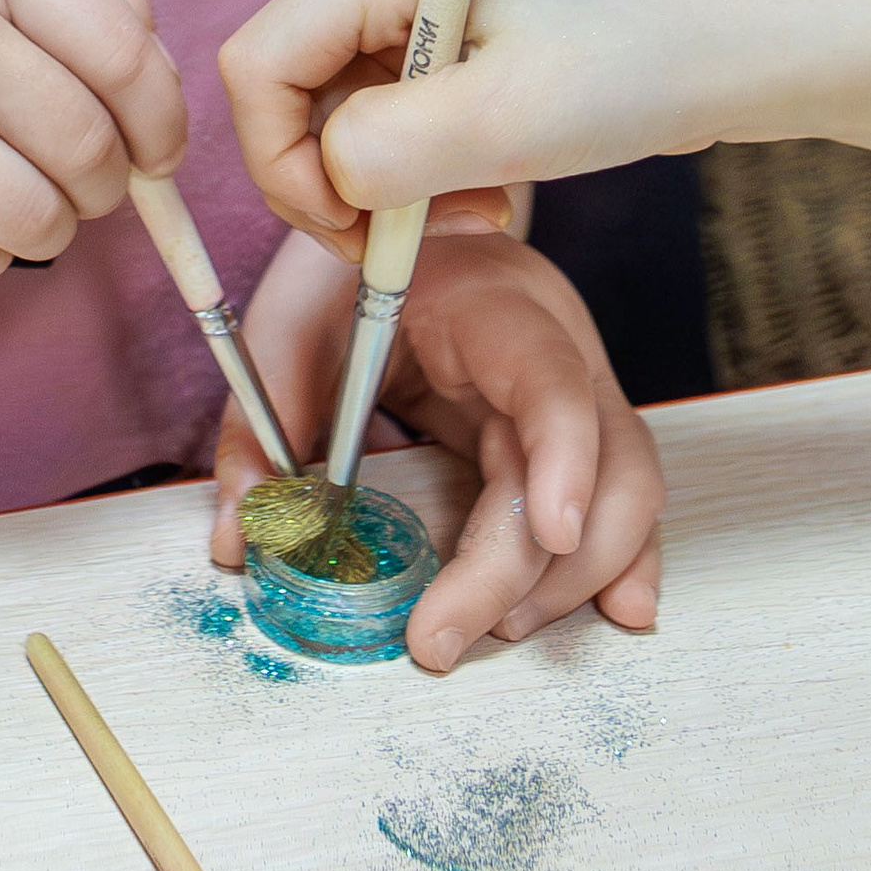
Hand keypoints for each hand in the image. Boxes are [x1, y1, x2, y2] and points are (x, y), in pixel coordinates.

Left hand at [210, 227, 661, 671]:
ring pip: (627, 489)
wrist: (388, 233)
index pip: (551, 378)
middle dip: (533, 567)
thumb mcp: (284, 333)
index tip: (548, 534)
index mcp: (490, 303)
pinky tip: (615, 609)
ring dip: (571, 577)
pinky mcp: (579, 425)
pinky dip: (614, 557)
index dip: (563, 458)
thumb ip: (258, 433)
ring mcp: (581, 383)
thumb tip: (242, 541)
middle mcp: (559, 342)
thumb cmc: (342, 274)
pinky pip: (620, 494)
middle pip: (598, 461)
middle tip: (443, 636)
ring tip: (492, 629)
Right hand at [221, 0, 741, 248]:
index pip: (258, 67)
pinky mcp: (432, 3)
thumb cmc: (646, 65)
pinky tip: (481, 179)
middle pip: (289, 87)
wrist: (745, 42)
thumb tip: (322, 179)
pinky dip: (416, 157)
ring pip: (333, 103)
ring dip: (386, 178)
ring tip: (475, 205)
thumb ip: (384, 153)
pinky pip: (379, 98)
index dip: (282, 165)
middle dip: (341, 178)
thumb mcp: (508, 124)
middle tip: (419, 234)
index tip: (357, 232)